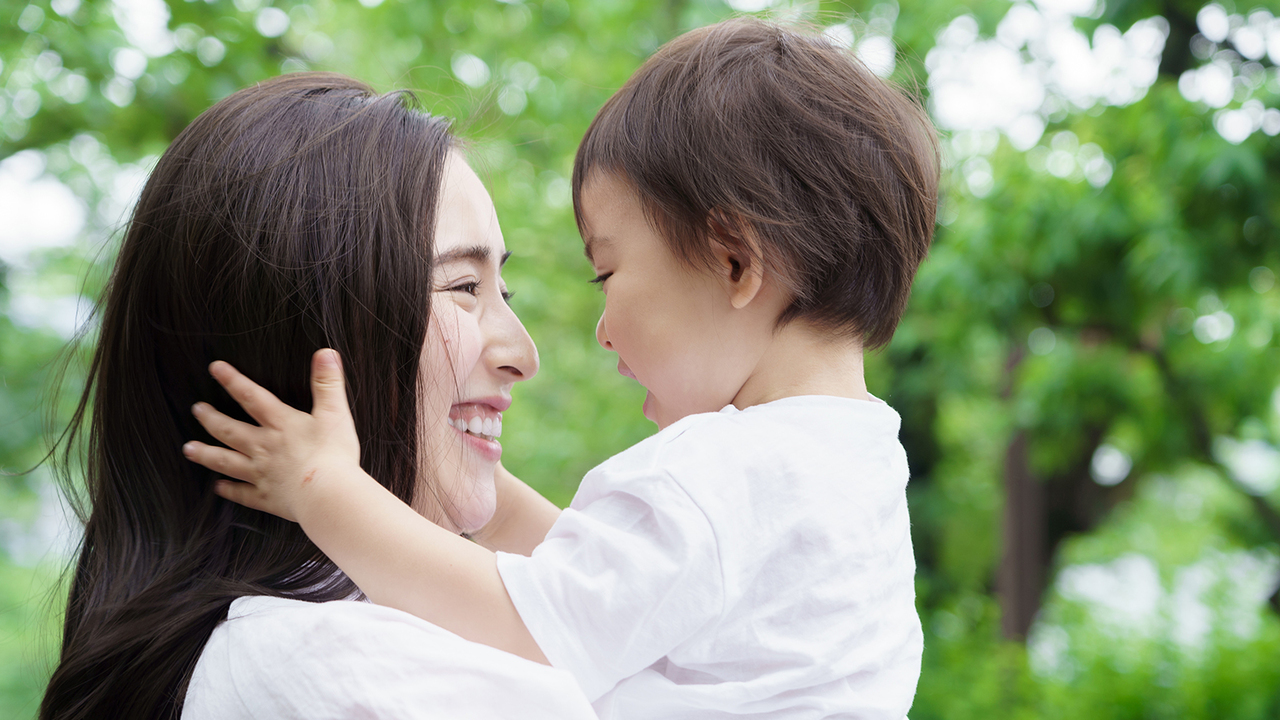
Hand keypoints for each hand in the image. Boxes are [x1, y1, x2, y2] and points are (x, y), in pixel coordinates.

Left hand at [183, 349, 361, 522]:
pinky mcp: (267, 497)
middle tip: (196, 410)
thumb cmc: (333, 455)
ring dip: (206, 454)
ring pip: (226, 462)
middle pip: (230, 430)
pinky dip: (229, 490)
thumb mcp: (334, 413)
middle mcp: (264, 448)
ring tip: (188, 449)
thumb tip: (326, 353)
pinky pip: (242, 494)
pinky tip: (219, 488)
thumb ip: (328, 383)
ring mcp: (262, 474)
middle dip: (210, 419)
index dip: (232, 380)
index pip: (251, 397)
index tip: (215, 368)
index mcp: (281, 425)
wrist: (327, 496)